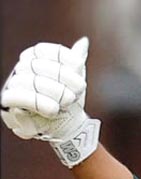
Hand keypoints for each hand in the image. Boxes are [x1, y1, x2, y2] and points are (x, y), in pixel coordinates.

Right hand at [1, 37, 100, 167]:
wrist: (65, 126)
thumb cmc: (69, 101)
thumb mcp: (76, 79)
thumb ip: (76, 60)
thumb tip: (84, 41)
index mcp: (35, 59)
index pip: (45, 50)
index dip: (64, 58)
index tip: (79, 70)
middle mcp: (22, 68)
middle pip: (38, 65)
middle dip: (63, 78)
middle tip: (75, 93)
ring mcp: (14, 83)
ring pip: (28, 80)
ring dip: (54, 91)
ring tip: (67, 101)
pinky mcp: (8, 102)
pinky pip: (17, 97)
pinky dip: (39, 103)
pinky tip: (53, 109)